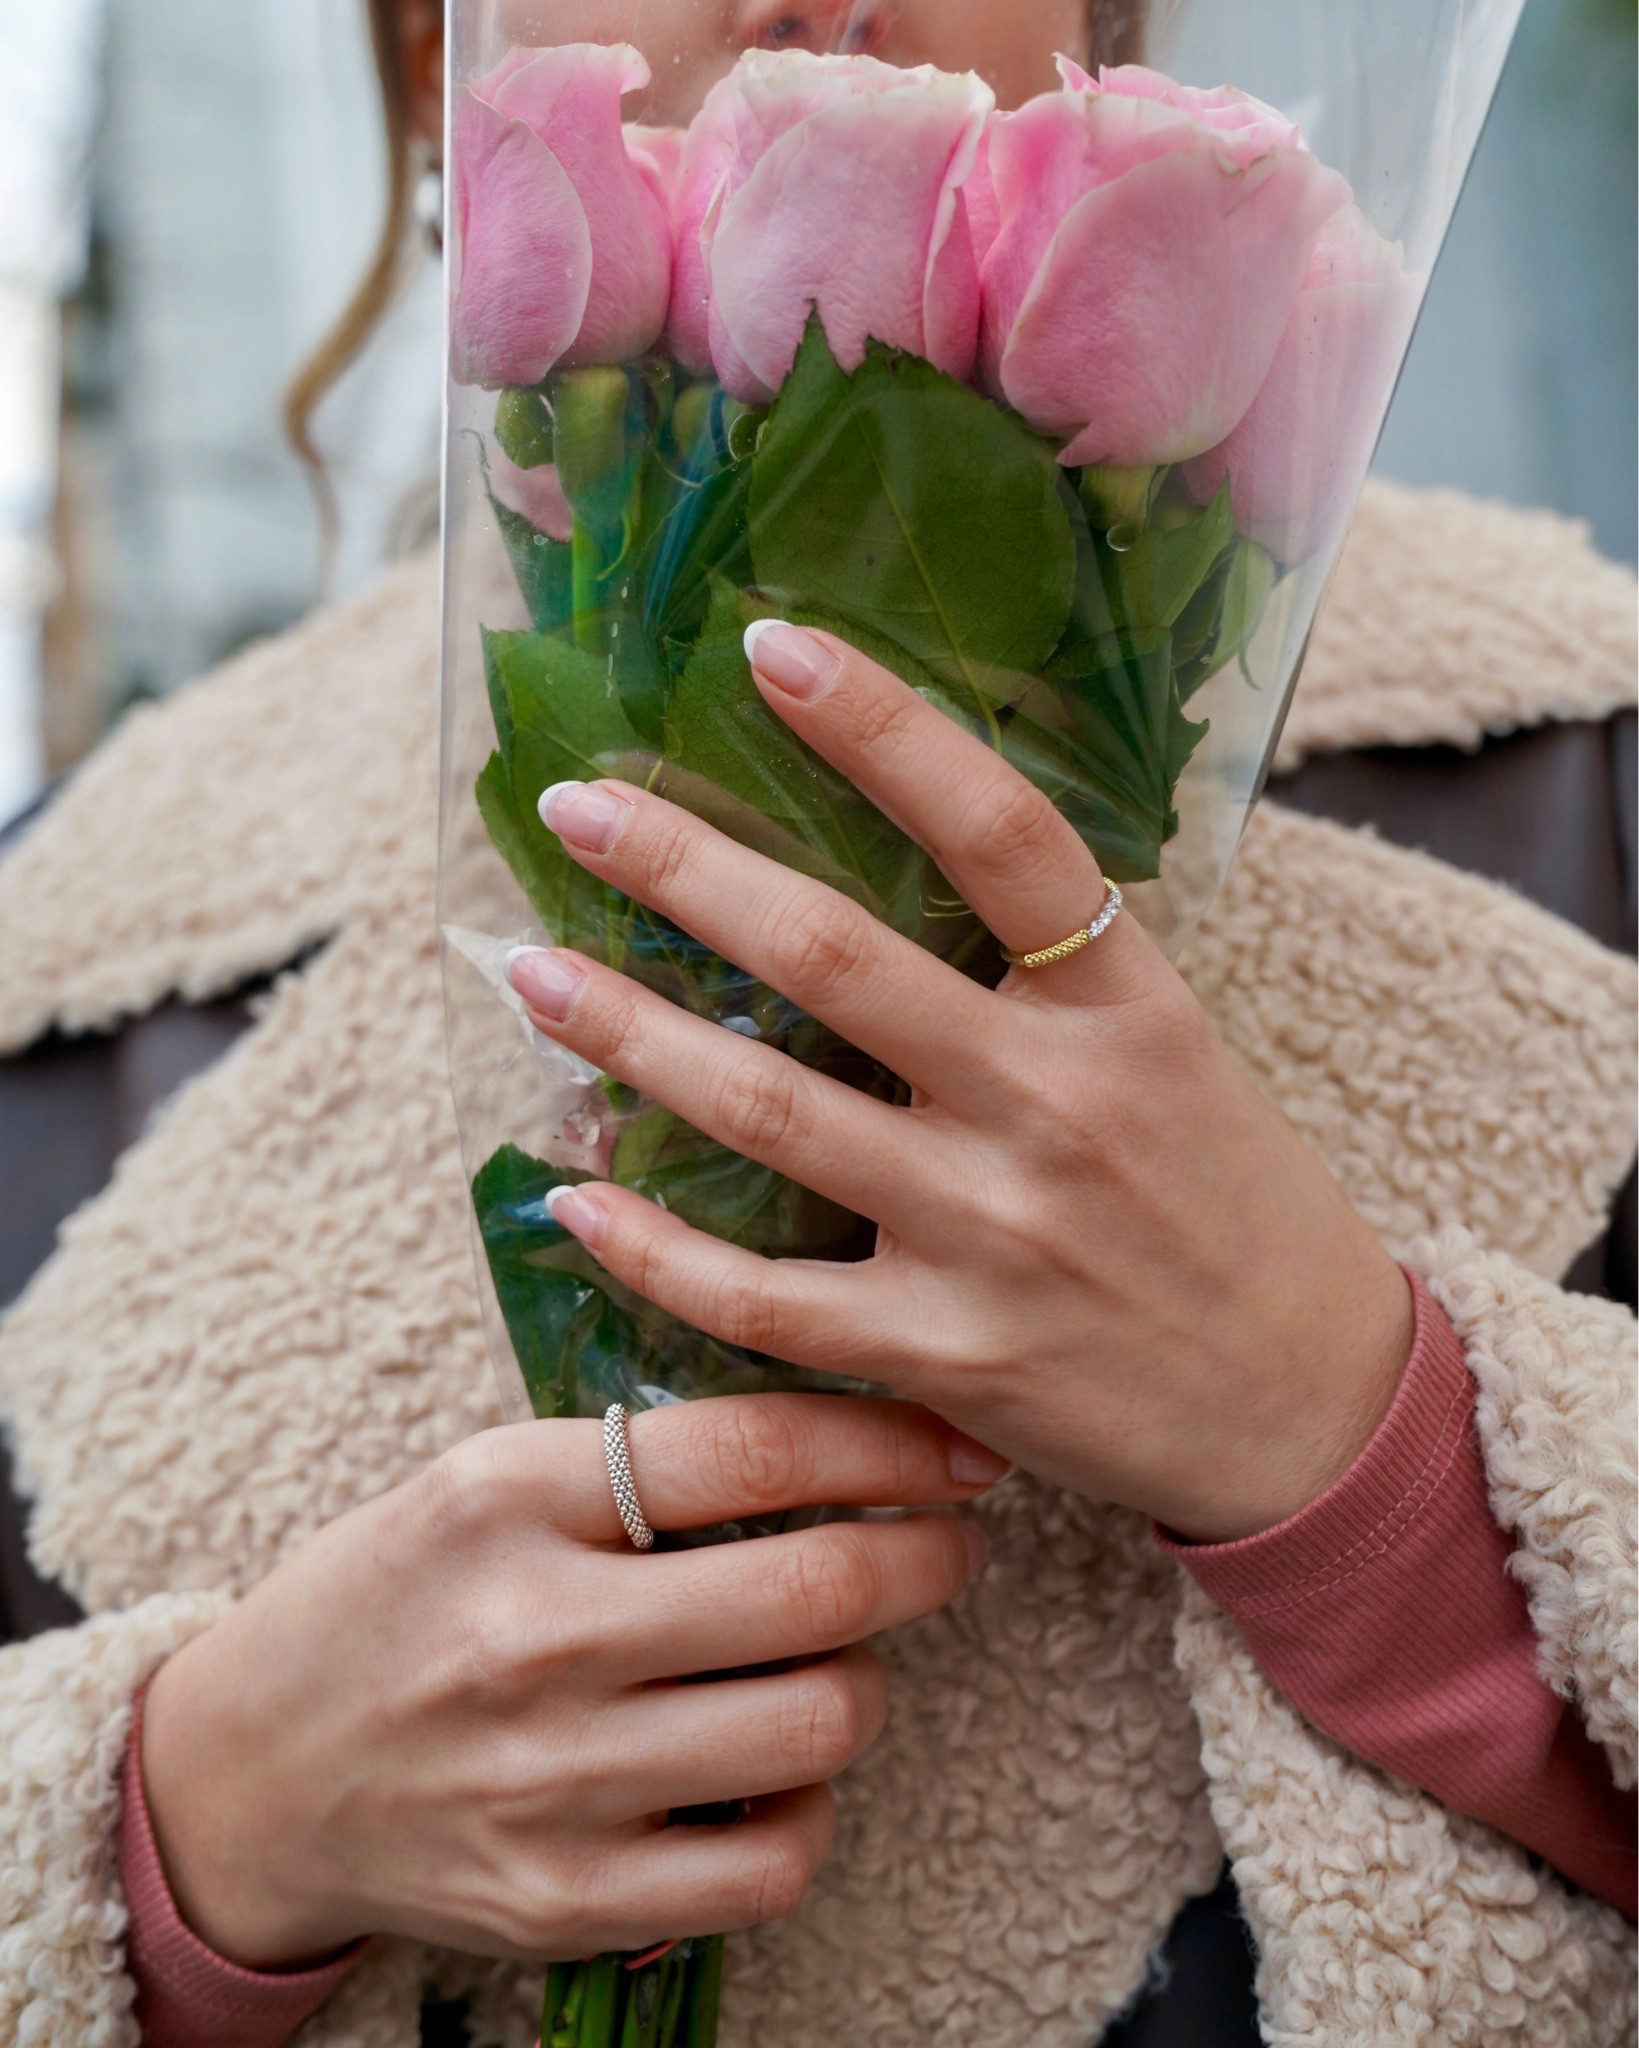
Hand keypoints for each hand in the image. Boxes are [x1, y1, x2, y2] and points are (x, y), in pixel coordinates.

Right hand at [141, 1395, 997, 1967]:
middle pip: (816, 1591)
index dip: (886, 1442)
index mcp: (507, 1496)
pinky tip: (776, 1769)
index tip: (951, 1445)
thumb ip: (634, 1457)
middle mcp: (531, 1634)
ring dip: (862, 1683)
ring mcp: (551, 1780)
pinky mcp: (564, 1898)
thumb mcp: (481, 1481)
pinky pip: (773, 1862)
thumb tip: (837, 1433)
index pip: (752, 1450)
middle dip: (926, 1557)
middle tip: (947, 1542)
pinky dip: (807, 1808)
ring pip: (818, 1724)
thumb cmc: (392, 1599)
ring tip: (835, 1658)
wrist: (250, 1774)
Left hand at [507, 623, 1413, 1544]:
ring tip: (528, 972)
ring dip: (630, 1035)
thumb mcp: (1179, 1054)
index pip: (1002, 832)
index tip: (773, 645)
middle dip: (688, 871)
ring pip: (771, 1113)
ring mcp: (992, 1234)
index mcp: (1128, 1006)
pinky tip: (573, 1192)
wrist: (1309, 1407)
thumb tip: (895, 868)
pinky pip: (761, 1299)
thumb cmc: (1235, 1208)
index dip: (884, 729)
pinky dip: (655, 1249)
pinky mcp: (942, 1355)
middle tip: (578, 807)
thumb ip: (1053, 978)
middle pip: (839, 957)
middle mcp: (1054, 1105)